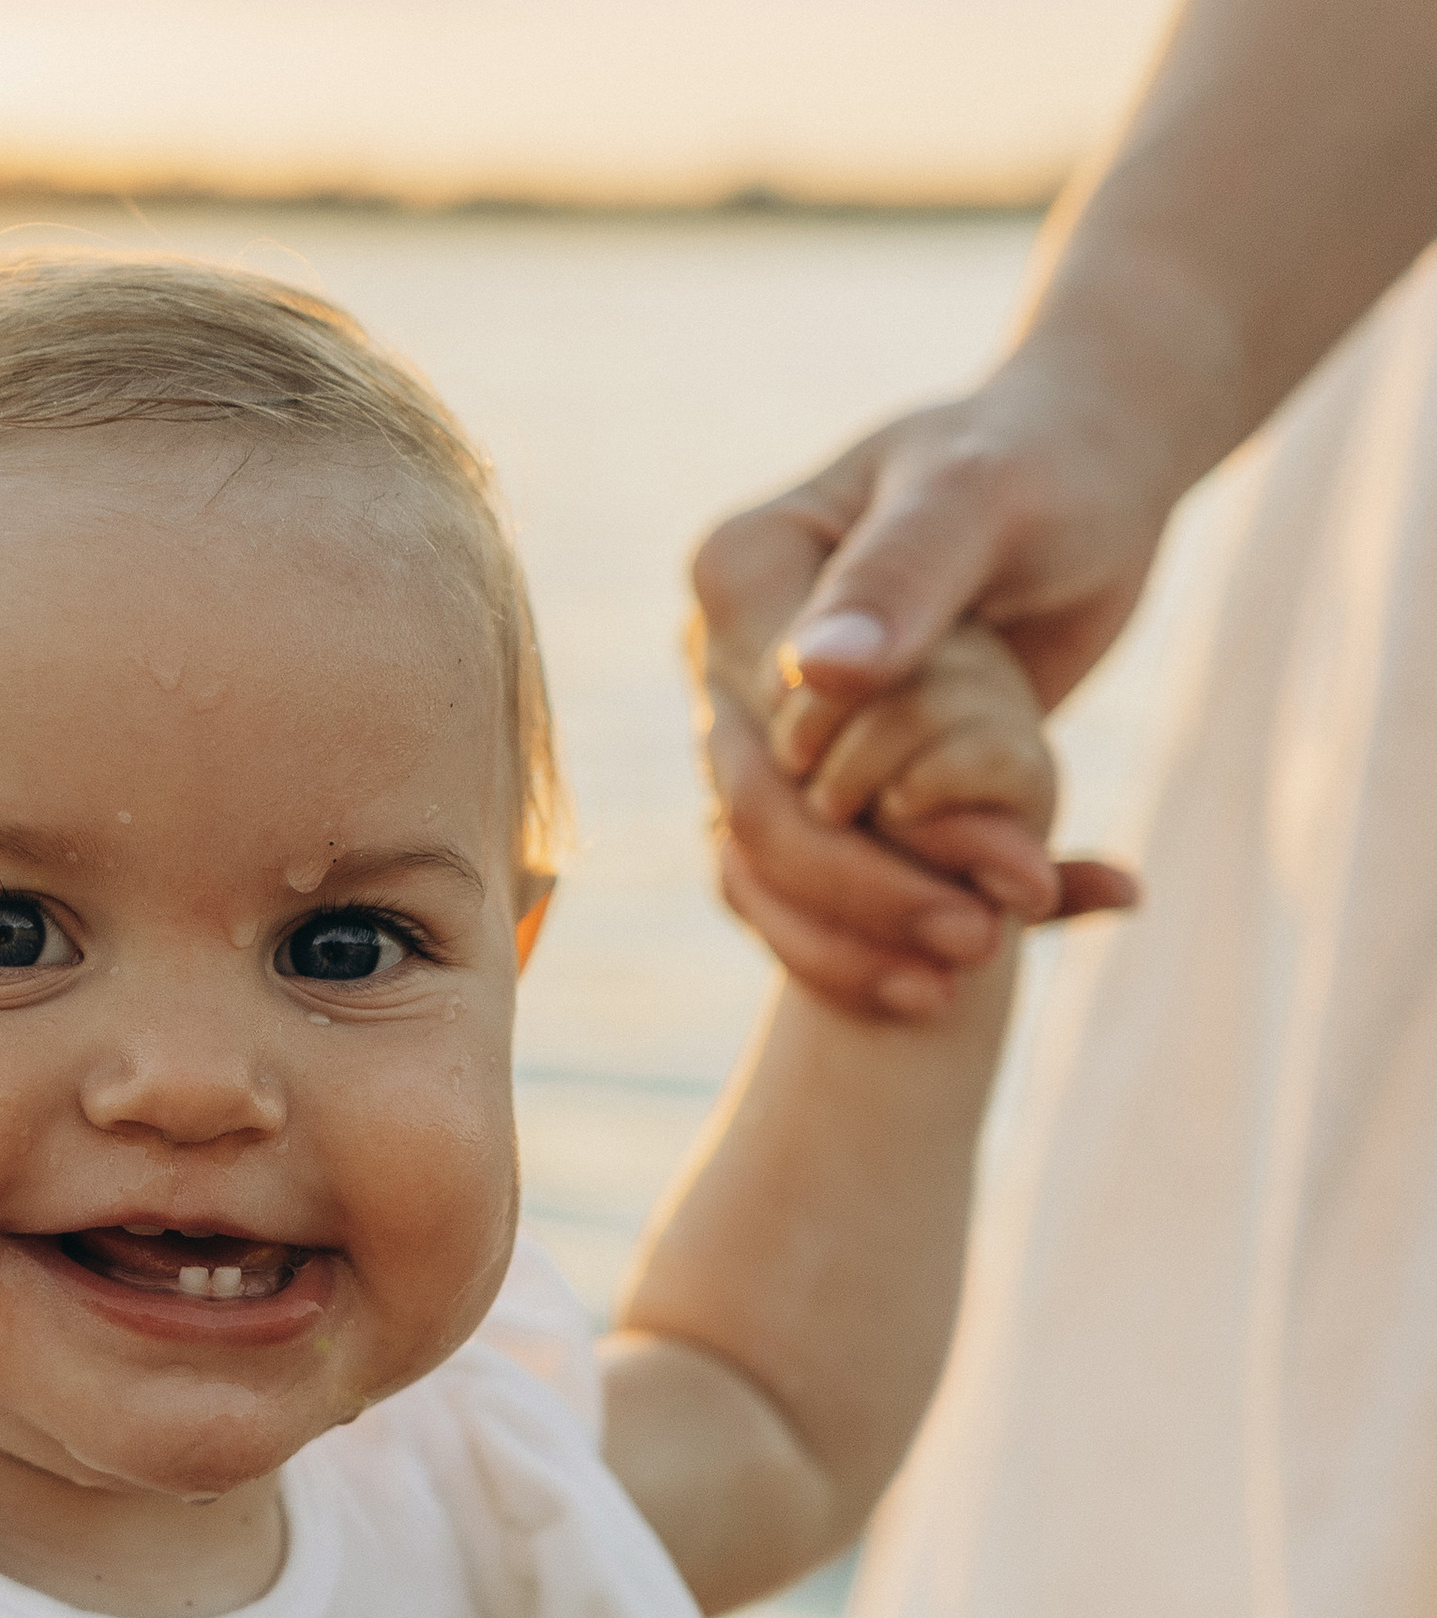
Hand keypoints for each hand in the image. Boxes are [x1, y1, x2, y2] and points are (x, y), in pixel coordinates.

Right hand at [694, 373, 1165, 1014]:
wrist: (1086, 471)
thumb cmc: (1041, 459)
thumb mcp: (983, 497)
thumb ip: (902, 575)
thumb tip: (818, 676)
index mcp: (736, 581)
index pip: (764, 751)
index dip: (861, 836)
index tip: (1009, 874)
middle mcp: (723, 664)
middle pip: (759, 830)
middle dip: (871, 903)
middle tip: (991, 941)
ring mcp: (760, 731)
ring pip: (769, 880)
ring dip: (870, 942)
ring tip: (989, 965)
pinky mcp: (816, 782)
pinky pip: (823, 890)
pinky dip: (910, 928)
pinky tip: (1034, 932)